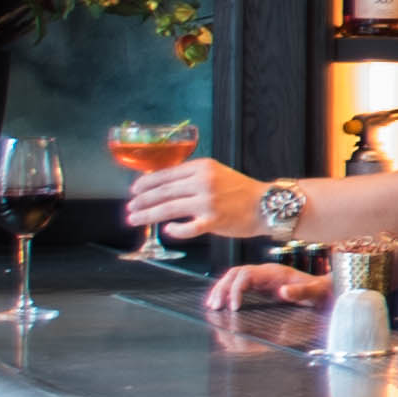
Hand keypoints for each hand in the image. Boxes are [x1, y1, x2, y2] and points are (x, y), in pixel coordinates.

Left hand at [122, 152, 255, 238]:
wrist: (267, 205)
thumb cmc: (241, 191)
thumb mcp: (216, 173)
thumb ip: (192, 177)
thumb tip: (162, 185)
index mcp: (202, 166)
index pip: (165, 174)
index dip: (145, 183)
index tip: (134, 191)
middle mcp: (203, 182)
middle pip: (163, 192)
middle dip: (142, 201)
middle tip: (130, 208)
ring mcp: (208, 202)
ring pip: (168, 209)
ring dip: (148, 215)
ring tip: (135, 219)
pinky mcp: (213, 221)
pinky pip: (186, 228)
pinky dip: (174, 229)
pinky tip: (167, 229)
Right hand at [204, 254, 320, 323]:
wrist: (327, 290)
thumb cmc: (321, 291)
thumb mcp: (315, 293)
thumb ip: (301, 292)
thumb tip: (283, 292)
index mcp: (275, 272)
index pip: (246, 274)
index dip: (236, 289)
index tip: (233, 307)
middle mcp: (265, 272)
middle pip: (235, 274)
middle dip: (222, 288)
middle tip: (215, 306)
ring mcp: (262, 278)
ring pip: (234, 278)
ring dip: (221, 289)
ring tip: (212, 305)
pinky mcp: (261, 286)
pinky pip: (239, 284)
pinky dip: (227, 292)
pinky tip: (221, 302)